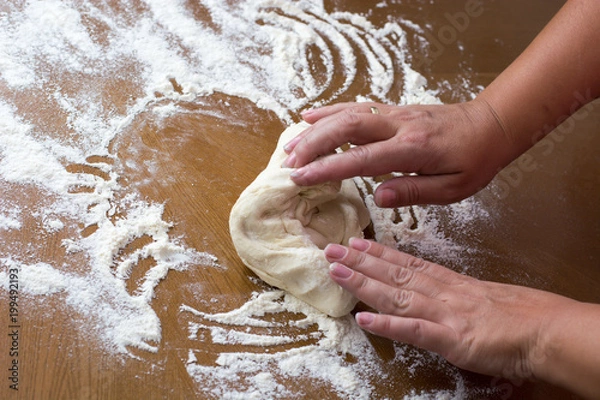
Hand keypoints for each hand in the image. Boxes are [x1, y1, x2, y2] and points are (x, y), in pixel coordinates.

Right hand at [283, 100, 512, 206]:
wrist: (491, 125)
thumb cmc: (475, 160)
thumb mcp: (453, 188)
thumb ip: (414, 191)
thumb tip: (377, 198)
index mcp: (413, 149)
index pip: (361, 158)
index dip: (327, 167)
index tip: (301, 177)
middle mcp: (398, 126)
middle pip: (346, 127)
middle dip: (312, 145)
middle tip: (288, 164)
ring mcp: (394, 113)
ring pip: (346, 114)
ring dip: (315, 129)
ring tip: (290, 146)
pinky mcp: (392, 110)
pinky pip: (356, 106)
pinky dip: (330, 111)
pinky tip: (310, 116)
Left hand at [323, 238, 581, 380]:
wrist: (546, 330)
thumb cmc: (521, 314)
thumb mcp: (483, 295)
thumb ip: (456, 292)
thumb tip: (436, 289)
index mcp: (449, 282)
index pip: (407, 264)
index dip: (379, 253)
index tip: (356, 242)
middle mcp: (441, 293)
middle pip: (394, 275)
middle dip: (361, 262)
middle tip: (332, 250)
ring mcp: (443, 314)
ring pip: (397, 295)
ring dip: (365, 284)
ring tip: (338, 272)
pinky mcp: (450, 339)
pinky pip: (414, 331)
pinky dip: (387, 325)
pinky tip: (364, 319)